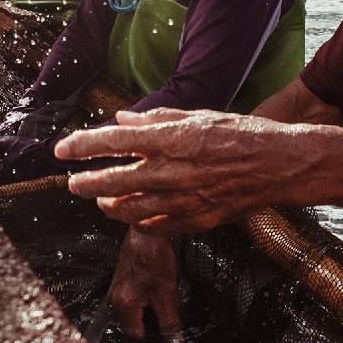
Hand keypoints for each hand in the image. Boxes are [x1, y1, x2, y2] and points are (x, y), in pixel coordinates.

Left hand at [60, 108, 306, 232]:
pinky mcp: (197, 220)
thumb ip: (157, 120)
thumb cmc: (243, 133)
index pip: (114, 142)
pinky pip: (157, 227)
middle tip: (72, 183)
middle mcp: (174, 170)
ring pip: (131, 211)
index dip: (82, 146)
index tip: (62, 150)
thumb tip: (122, 120)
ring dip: (109, 206)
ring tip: (102, 201)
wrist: (280, 165)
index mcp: (174, 138)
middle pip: (114, 182)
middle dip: (85, 184)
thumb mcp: (199, 115)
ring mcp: (185, 199)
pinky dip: (139, 222)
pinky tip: (134, 215)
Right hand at [106, 228, 181, 339]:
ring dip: (147, 318)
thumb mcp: (166, 293)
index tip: (168, 339)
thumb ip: (169, 320)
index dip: (153, 340)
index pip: (136, 336)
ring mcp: (114, 294)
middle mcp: (114, 302)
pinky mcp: (119, 286)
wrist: (145, 234)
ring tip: (163, 309)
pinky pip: (130, 306)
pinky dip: (143, 307)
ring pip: (132, 317)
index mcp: (123, 306)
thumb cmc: (154, 259)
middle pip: (132, 328)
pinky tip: (155, 300)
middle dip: (150, 328)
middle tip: (168, 324)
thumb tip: (175, 340)